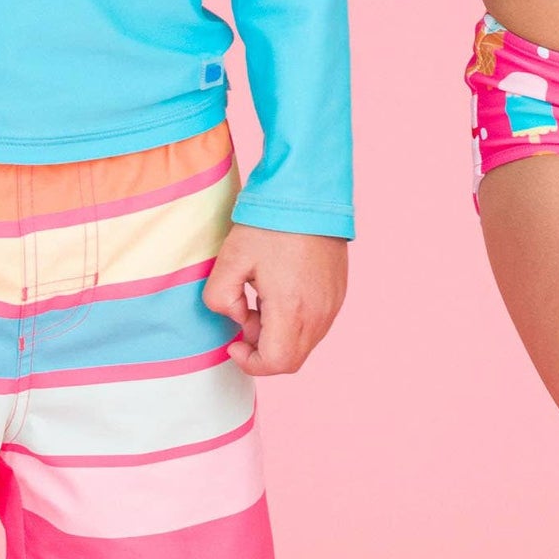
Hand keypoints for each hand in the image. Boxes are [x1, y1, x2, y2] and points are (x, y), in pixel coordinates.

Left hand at [203, 224, 347, 376]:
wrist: (308, 194)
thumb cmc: (269, 224)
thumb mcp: (230, 259)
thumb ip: (220, 299)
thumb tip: (237, 317)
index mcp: (292, 309)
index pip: (276, 363)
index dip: (250, 362)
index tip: (234, 342)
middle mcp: (319, 313)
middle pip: (291, 360)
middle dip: (263, 349)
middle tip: (247, 315)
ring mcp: (333, 303)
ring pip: (305, 343)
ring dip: (280, 336)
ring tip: (262, 298)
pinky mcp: (338, 292)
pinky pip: (316, 324)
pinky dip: (295, 322)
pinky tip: (281, 290)